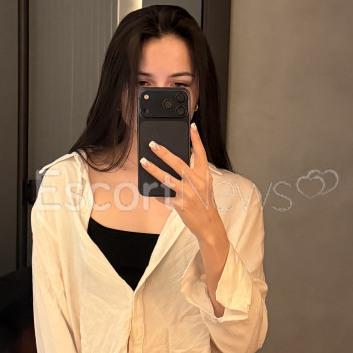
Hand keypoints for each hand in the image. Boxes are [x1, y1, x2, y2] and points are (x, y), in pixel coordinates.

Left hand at [139, 123, 224, 244]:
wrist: (209, 225)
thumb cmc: (205, 204)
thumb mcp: (204, 187)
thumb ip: (193, 175)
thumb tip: (175, 165)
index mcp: (204, 176)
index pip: (201, 153)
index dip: (196, 139)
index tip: (191, 126)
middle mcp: (197, 182)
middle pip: (178, 163)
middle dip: (164, 152)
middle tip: (153, 144)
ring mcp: (188, 194)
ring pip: (167, 178)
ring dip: (153, 169)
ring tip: (143, 162)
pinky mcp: (180, 205)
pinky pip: (164, 196)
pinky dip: (156, 193)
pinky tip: (150, 190)